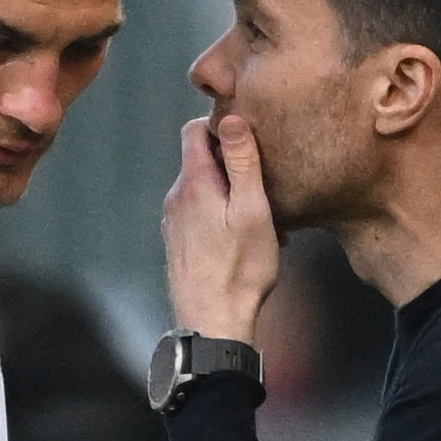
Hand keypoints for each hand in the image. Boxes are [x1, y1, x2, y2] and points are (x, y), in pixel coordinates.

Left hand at [162, 115, 281, 342]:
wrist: (213, 323)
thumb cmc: (240, 268)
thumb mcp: (252, 210)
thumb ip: (242, 162)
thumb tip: (231, 117)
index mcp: (193, 182)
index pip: (193, 129)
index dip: (221, 127)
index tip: (249, 143)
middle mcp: (176, 197)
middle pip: (201, 160)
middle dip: (234, 167)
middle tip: (266, 191)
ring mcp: (173, 221)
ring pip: (204, 190)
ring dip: (232, 197)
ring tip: (263, 223)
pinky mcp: (177, 243)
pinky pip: (200, 215)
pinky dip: (222, 218)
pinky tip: (245, 242)